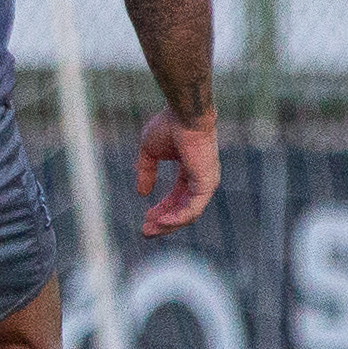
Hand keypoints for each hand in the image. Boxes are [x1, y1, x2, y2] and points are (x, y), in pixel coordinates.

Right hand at [135, 109, 218, 235]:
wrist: (184, 116)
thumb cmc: (168, 127)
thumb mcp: (149, 152)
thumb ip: (146, 172)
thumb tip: (141, 193)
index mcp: (190, 171)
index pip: (177, 197)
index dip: (161, 208)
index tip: (145, 218)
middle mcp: (201, 179)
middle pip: (183, 209)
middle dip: (164, 222)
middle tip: (146, 232)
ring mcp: (206, 183)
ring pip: (188, 213)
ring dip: (169, 224)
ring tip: (150, 230)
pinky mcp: (206, 184)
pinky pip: (192, 209)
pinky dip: (177, 218)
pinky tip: (162, 222)